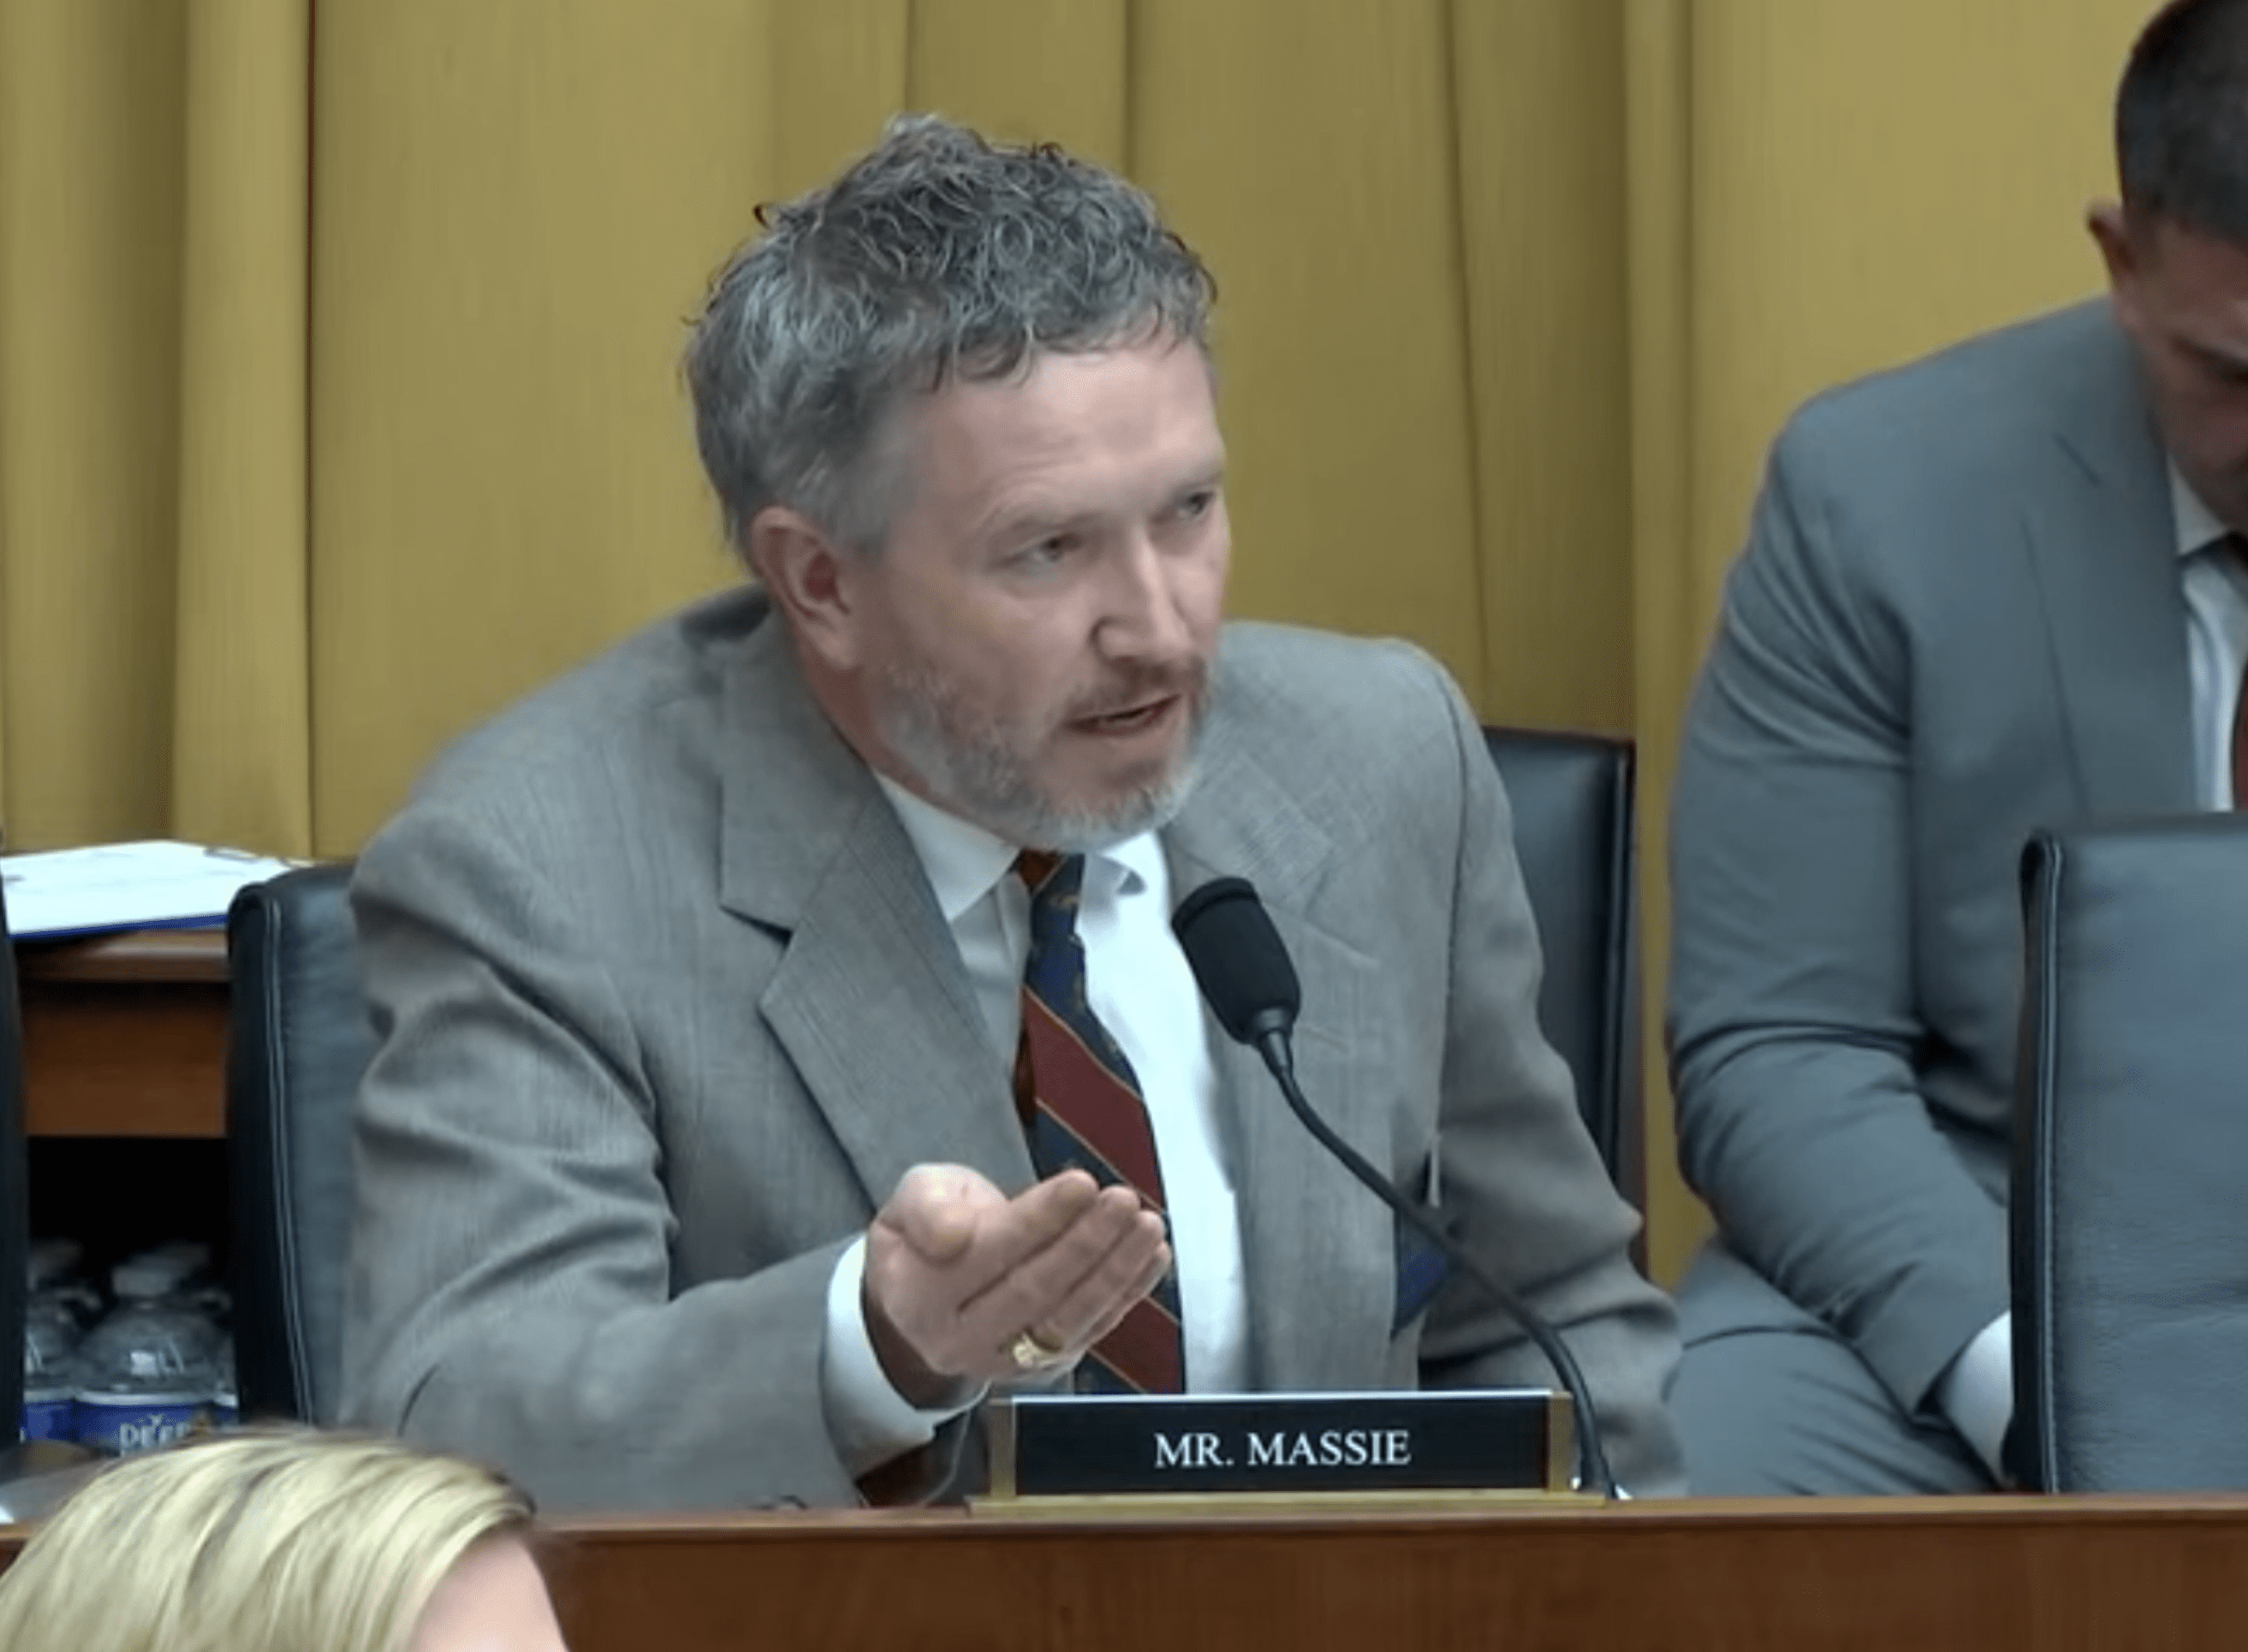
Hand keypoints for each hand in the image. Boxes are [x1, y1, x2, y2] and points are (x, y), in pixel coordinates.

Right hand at [862, 1163, 1171, 1409]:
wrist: (926, 1293)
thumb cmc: (930, 1230)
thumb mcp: (913, 1198)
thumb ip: (927, 1209)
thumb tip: (953, 1234)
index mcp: (916, 1296)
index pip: (987, 1256)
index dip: (1039, 1220)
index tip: (1082, 1184)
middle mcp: (959, 1341)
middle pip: (1032, 1293)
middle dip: (1085, 1245)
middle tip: (1123, 1201)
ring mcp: (1004, 1362)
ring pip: (1067, 1320)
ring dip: (1115, 1272)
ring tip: (1148, 1227)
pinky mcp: (1043, 1367)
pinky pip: (1090, 1331)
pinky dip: (1127, 1293)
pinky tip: (1153, 1256)